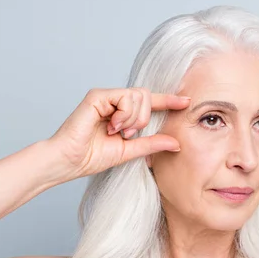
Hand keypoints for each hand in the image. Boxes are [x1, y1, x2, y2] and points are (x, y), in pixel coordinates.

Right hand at [47, 87, 189, 180]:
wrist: (71, 161)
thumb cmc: (93, 157)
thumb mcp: (130, 151)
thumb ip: (152, 144)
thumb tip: (176, 142)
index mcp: (124, 113)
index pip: (150, 102)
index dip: (169, 101)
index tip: (187, 101)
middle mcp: (115, 101)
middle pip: (147, 96)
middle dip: (144, 118)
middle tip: (128, 134)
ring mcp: (106, 97)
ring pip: (138, 96)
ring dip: (133, 118)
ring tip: (117, 131)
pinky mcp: (97, 96)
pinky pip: (124, 97)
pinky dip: (124, 114)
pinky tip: (112, 126)